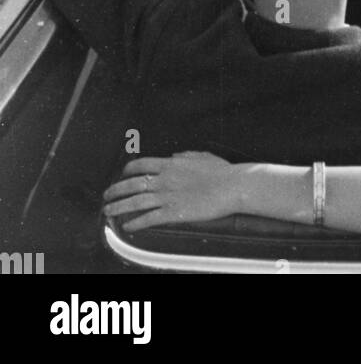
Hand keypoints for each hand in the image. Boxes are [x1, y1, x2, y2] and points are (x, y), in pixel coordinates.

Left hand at [103, 153, 237, 230]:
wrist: (231, 186)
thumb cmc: (221, 172)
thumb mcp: (202, 157)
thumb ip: (186, 156)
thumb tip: (176, 156)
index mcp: (171, 164)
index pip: (141, 165)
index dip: (128, 170)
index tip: (122, 174)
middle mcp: (164, 179)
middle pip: (132, 184)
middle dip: (116, 190)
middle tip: (106, 196)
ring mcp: (167, 197)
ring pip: (136, 202)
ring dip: (119, 207)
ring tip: (108, 212)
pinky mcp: (173, 213)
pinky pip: (149, 218)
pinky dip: (136, 222)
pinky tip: (128, 226)